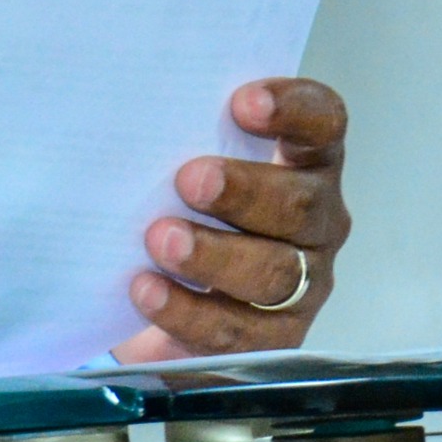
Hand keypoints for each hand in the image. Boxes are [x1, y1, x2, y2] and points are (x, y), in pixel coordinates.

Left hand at [120, 78, 350, 361]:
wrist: (164, 305)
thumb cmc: (180, 214)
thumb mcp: (180, 173)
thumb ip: (176, 144)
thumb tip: (120, 118)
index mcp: (303, 165)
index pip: (322, 125)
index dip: (293, 110)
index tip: (242, 102)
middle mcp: (314, 221)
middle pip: (297, 203)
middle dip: (243, 191)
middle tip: (190, 180)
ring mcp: (302, 283)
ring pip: (273, 271)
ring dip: (214, 255)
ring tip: (160, 240)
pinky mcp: (272, 340)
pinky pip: (235, 329)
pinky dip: (187, 310)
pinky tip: (147, 290)